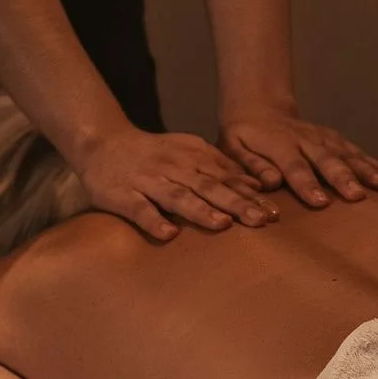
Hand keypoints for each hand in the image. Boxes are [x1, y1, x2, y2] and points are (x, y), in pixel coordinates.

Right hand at [77, 124, 279, 241]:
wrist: (103, 143)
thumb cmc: (154, 154)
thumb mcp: (190, 152)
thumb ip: (220, 167)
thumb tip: (256, 185)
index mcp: (192, 158)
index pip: (226, 178)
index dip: (251, 195)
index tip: (275, 212)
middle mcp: (173, 169)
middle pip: (209, 187)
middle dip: (236, 203)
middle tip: (261, 220)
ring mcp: (147, 182)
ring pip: (177, 196)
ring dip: (200, 211)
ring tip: (222, 225)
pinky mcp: (122, 196)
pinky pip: (139, 209)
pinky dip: (153, 221)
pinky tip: (168, 235)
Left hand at [219, 109, 377, 208]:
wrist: (258, 107)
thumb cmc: (242, 137)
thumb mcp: (232, 148)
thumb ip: (249, 165)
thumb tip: (268, 182)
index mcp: (278, 146)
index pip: (294, 167)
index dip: (307, 184)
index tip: (321, 202)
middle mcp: (306, 141)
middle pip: (327, 160)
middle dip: (343, 178)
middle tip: (357, 196)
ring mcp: (324, 138)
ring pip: (348, 154)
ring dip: (368, 171)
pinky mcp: (336, 140)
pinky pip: (358, 152)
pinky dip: (376, 165)